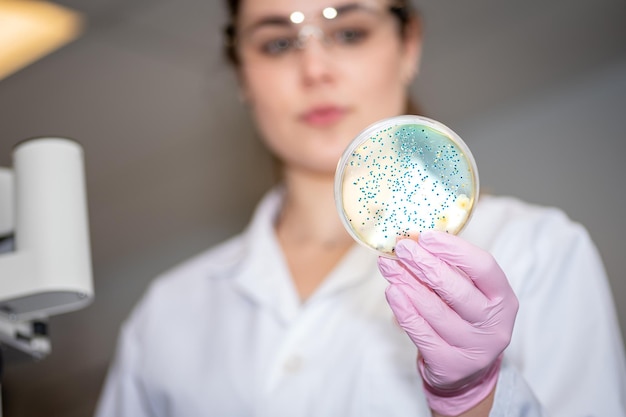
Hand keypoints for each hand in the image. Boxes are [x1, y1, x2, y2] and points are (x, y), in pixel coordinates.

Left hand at [377, 231, 517, 415]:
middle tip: (402, 248)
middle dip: (425, 265)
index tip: (426, 236)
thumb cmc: (465, 319)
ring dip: (407, 284)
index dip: (454, 249)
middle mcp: (494, 324)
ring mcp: (474, 348)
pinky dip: (404, 310)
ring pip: (435, 310)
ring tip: (389, 266)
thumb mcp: (471, 294)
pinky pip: (421, 333)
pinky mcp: (450, 365)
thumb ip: (452, 269)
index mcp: (504, 298)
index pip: (484, 267)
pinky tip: (392, 292)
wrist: (468, 372)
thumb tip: (417, 241)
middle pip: (456, 289)